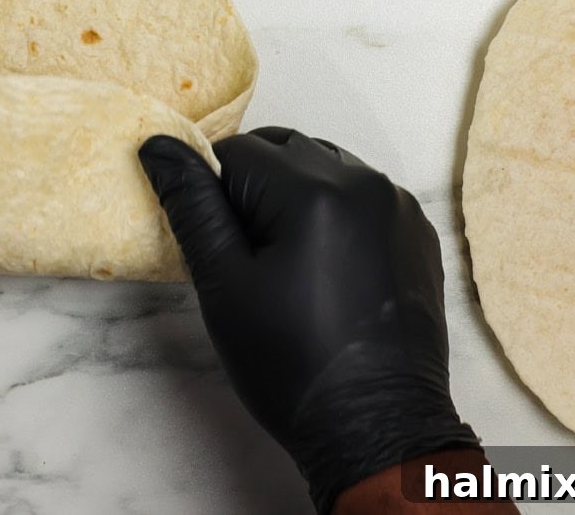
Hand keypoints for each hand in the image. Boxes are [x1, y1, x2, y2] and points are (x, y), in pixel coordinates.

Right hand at [139, 127, 478, 513]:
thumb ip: (191, 204)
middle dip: (251, 185)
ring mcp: (398, 207)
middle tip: (242, 252)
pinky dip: (331, 211)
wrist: (376, 429)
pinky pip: (360, 195)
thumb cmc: (289, 363)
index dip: (212, 192)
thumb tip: (159, 144)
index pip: (238, 151)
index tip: (215, 245)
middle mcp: (366, 183)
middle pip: (284, 148)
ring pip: (324, 166)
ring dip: (292, 193)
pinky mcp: (415, 233)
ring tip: (282, 260)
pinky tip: (321, 265)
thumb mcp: (224, 284)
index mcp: (316, 192)